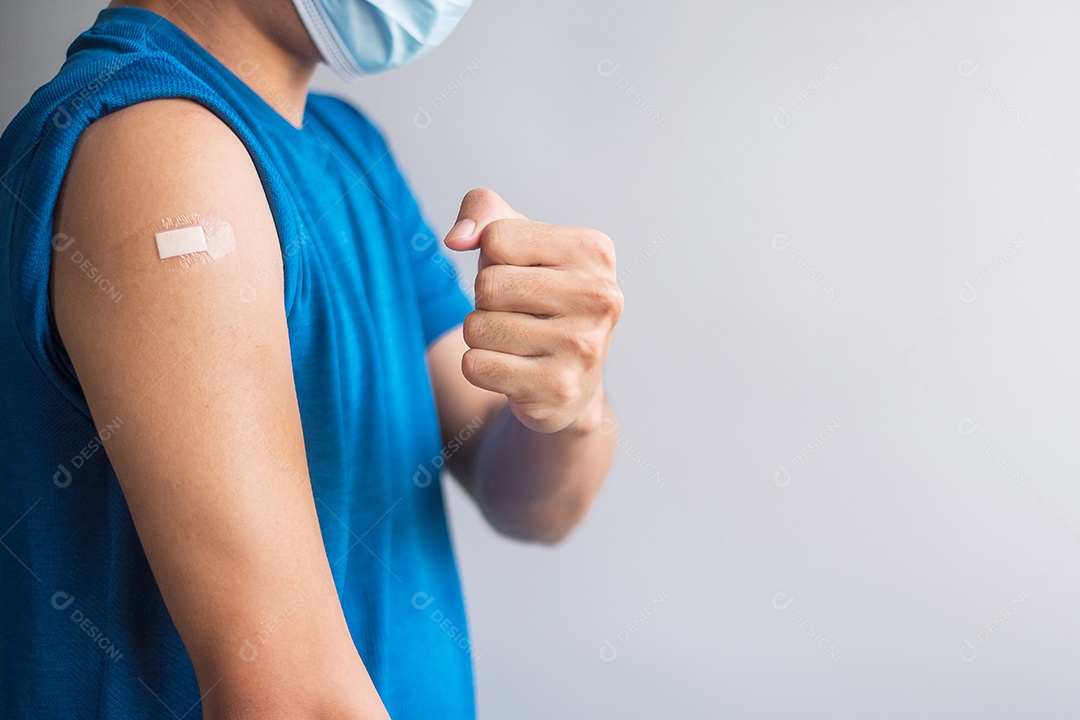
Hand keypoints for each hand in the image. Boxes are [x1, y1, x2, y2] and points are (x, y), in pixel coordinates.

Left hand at [443, 189, 622, 433]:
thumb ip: (484, 212)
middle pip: (487, 284)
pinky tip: (515, 369)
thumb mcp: (519, 243)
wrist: (571, 383)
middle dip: (486, 301)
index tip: (523, 276)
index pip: (496, 238)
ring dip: (482, 336)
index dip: (493, 259)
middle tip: (518, 314)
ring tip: (517, 341)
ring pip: (477, 327)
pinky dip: (481, 368)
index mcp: (593, 251)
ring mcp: (582, 345)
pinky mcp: (558, 386)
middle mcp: (598, 296)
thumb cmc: (541, 300)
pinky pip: (476, 366)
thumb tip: (456, 239)